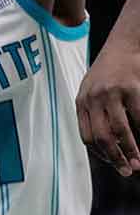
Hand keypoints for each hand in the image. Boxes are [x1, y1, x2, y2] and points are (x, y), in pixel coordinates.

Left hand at [76, 50, 139, 175]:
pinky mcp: (130, 87)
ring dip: (131, 149)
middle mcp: (92, 99)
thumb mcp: (92, 91)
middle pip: (102, 137)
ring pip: (120, 130)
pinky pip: (138, 116)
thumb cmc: (109, 72)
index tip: (113, 163)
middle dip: (115, 157)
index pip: (86, 136)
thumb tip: (105, 144)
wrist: (123, 44)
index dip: (100, 153)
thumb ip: (94, 113)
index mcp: (81, 103)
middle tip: (128, 170)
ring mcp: (111, 93)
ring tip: (139, 161)